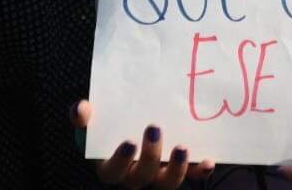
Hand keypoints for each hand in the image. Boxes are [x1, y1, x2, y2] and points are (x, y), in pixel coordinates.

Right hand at [71, 101, 215, 187]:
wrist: (127, 120)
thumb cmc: (107, 123)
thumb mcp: (92, 119)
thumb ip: (83, 115)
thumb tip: (81, 109)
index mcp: (109, 165)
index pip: (111, 172)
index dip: (120, 161)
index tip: (128, 142)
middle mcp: (134, 175)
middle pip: (141, 177)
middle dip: (149, 157)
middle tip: (154, 130)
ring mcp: (157, 174)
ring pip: (166, 183)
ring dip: (177, 169)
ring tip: (183, 147)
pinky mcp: (177, 167)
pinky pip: (191, 175)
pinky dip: (200, 170)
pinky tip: (209, 160)